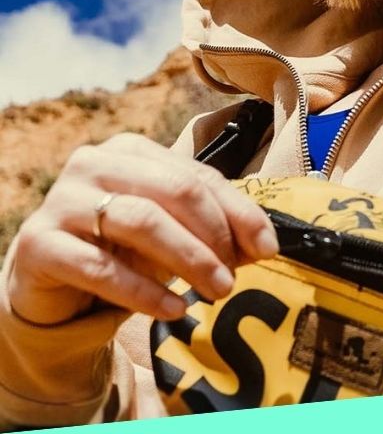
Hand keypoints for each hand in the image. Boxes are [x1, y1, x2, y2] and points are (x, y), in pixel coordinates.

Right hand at [7, 133, 278, 326]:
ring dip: (188, 259)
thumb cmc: (116, 251)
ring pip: (141, 220)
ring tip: (217, 290)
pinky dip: (144, 291)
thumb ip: (211, 229)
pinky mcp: (39, 243)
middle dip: (214, 234)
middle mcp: (94, 163)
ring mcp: (62, 200)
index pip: (197, 175)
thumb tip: (264, 243)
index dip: (238, 210)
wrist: (48, 289)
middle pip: (173, 190)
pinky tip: (174, 309)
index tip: (268, 247)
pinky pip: (101, 267)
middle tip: (236, 275)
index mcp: (130, 149)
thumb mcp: (168, 234)